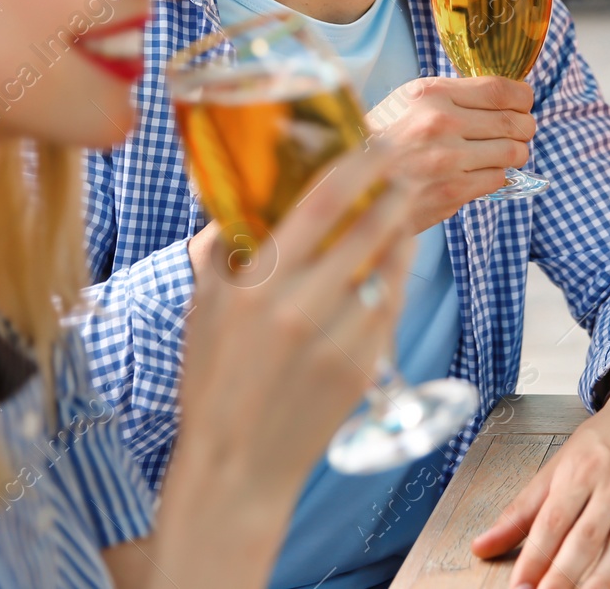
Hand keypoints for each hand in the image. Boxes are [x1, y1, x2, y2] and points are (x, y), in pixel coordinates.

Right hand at [178, 144, 418, 490]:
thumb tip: (236, 199)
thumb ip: (219, 251)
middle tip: (407, 164)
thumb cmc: (213, 382)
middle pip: (366, 231)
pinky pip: (391, 307)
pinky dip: (398, 274)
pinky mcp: (362, 368)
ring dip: (402, 229)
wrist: (236, 465)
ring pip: (387, 267)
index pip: (319, 207)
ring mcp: (336, 340)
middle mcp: (299, 308)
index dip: (355, 167)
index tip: (375, 143)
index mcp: (256, 286)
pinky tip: (397, 256)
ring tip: (405, 203)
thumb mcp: (202, 309)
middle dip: (394, 190)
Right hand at [367, 76, 534, 233]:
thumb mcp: (408, 102)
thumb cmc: (383, 140)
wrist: (356, 184)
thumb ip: (450, 96)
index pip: (499, 90)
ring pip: (513, 152)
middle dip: (525, 127)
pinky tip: (480, 172)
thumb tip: (500, 97)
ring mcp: (448, 159)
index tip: (524, 102)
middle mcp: (441, 123)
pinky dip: (496, 174)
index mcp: (431, 94)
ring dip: (515, 153)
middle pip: (513, 121)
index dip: (523, 97)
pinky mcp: (452, 191)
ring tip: (503, 153)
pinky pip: (498, 178)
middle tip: (520, 131)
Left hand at [470, 386, 609, 588]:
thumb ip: (522, 510)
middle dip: (561, 576)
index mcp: (580, 471)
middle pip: (584, 539)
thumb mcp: (559, 465)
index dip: (533, 558)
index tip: (518, 587)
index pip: (552, 522)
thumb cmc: (605, 442)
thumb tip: (481, 546)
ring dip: (599, 582)